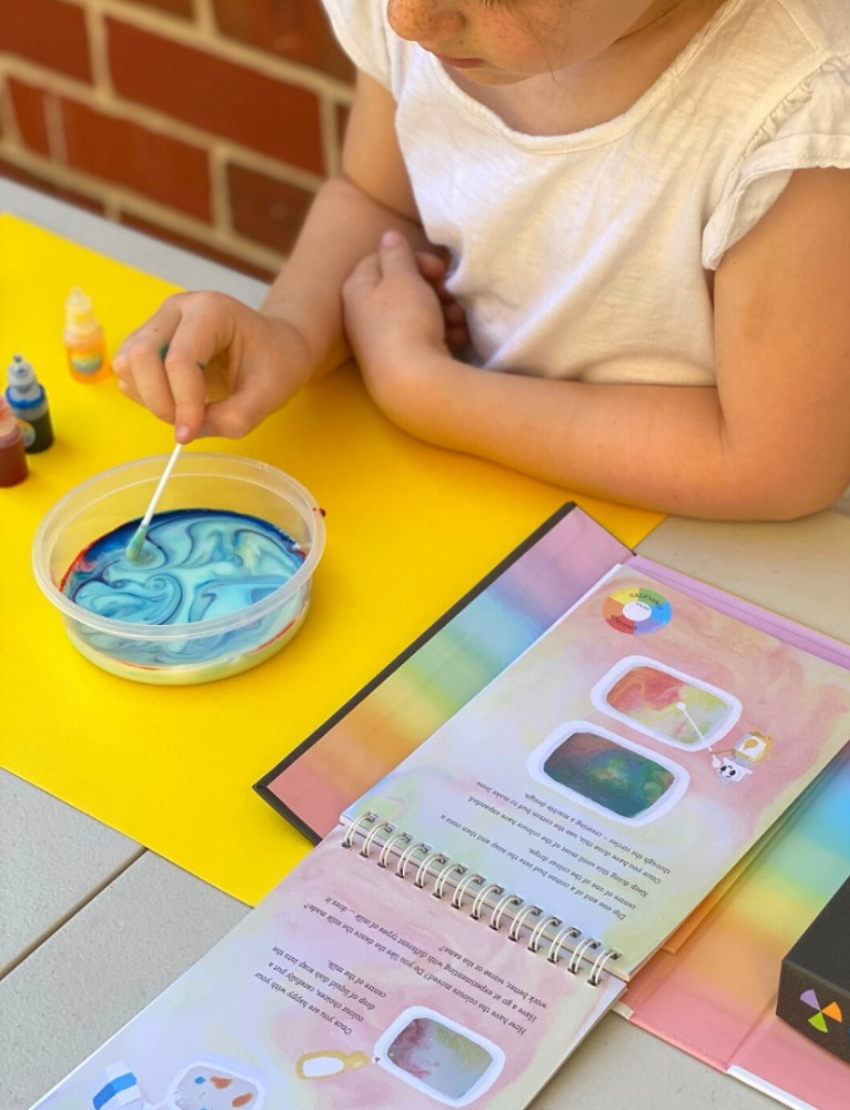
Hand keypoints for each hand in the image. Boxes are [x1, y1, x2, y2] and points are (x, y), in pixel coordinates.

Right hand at [113, 292, 311, 441]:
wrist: (275, 346)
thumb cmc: (276, 363)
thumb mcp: (268, 396)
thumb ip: (232, 418)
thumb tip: (187, 432)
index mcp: (212, 310)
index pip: (181, 359)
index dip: (182, 403)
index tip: (189, 435)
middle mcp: (178, 309)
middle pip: (141, 356)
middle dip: (160, 401)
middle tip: (186, 426)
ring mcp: (158, 322)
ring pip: (128, 364)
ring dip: (150, 398)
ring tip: (185, 410)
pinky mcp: (147, 340)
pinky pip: (129, 372)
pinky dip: (145, 395)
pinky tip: (176, 399)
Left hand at [343, 230, 466, 368]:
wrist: (412, 383)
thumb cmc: (405, 322)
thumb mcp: (402, 278)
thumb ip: (397, 254)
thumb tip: (387, 237)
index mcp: (357, 289)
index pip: (383, 259)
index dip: (414, 259)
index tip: (438, 268)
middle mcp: (364, 315)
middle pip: (402, 288)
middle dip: (433, 287)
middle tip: (450, 292)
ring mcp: (382, 341)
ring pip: (417, 313)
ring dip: (443, 310)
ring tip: (458, 316)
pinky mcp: (401, 361)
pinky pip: (422, 337)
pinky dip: (441, 333)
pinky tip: (457, 337)